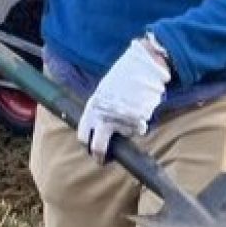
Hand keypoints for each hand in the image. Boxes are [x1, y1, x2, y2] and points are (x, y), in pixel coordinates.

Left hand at [78, 38, 171, 162]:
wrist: (143, 67)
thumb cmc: (122, 77)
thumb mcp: (103, 92)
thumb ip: (98, 109)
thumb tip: (95, 126)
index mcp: (92, 109)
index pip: (82, 136)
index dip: (86, 143)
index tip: (90, 147)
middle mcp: (105, 119)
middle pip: (98, 147)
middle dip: (100, 156)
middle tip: (103, 159)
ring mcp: (122, 123)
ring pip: (122, 138)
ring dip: (125, 133)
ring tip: (129, 116)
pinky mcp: (139, 124)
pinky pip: (138, 131)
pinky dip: (138, 126)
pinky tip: (139, 112)